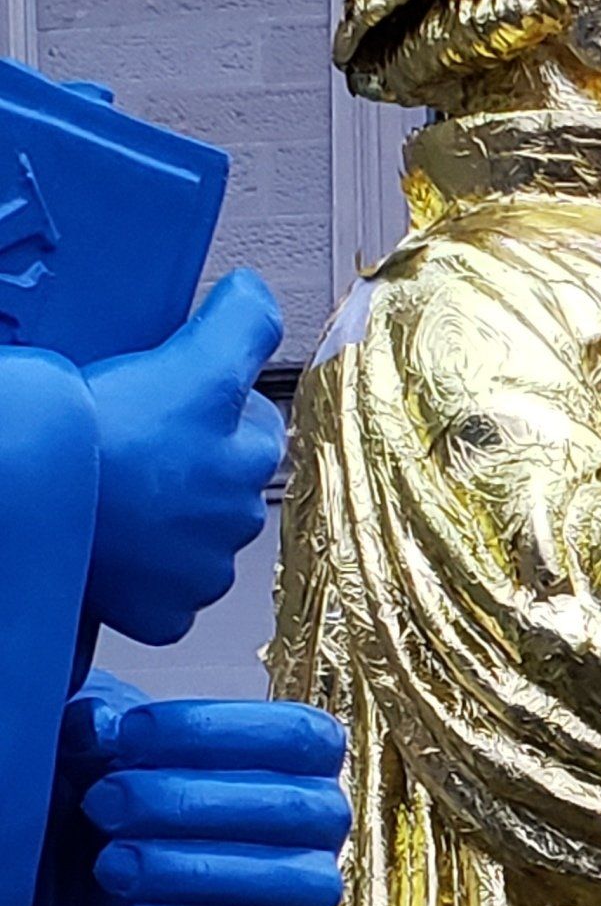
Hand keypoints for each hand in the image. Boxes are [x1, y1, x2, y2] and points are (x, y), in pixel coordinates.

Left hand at [67, 692, 349, 905]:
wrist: (114, 891)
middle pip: (289, 806)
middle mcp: (324, 817)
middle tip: (102, 804)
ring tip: (112, 866)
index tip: (128, 734)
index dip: (211, 728)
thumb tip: (94, 727)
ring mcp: (313, 886)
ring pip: (281, 878)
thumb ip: (98, 729)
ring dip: (185, 871)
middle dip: (182, 802)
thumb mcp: (104, 752)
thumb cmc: (128, 806)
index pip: (294, 733)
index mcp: (303, 753)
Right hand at [83, 271, 284, 644]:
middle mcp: (236, 510)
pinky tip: (112, 546)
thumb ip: (241, 321)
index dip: (213, 405)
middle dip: (190, 466)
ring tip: (116, 496)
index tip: (173, 403)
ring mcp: (202, 566)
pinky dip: (145, 578)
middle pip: (224, 481)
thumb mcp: (182, 359)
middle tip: (134, 449)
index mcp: (249, 447)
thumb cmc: (94, 431)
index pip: (256, 420)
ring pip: (196, 538)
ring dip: (168, 520)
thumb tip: (260, 295)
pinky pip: (166, 594)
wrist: (34, 498)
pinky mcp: (167, 610)